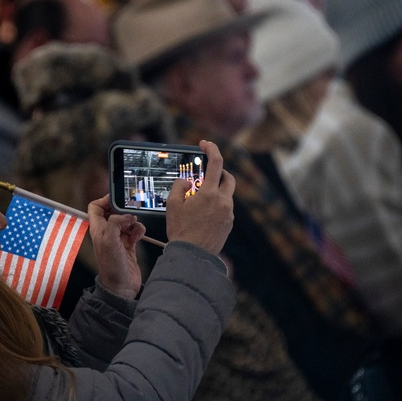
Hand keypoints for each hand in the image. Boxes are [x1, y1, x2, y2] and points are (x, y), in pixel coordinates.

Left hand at [87, 194, 144, 298]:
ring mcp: (118, 238)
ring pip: (127, 220)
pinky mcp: (129, 244)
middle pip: (114, 211)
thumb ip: (115, 222)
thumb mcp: (109, 240)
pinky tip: (137, 238)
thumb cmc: (111, 267)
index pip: (95, 207)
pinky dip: (139, 231)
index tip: (118, 198)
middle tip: (130, 215)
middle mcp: (107, 232)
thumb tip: (125, 215)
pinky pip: (135, 230)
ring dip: (134, 222)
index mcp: (98, 229)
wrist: (121, 286)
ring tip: (134, 230)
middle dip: (124, 211)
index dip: (105, 200)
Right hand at [165, 140, 234, 255]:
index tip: (205, 144)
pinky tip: (204, 215)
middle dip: (219, 172)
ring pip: (226, 195)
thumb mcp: (172, 205)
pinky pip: (225, 209)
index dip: (211, 149)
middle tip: (207, 174)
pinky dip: (217, 205)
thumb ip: (179, 187)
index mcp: (209, 194)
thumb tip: (186, 182)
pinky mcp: (229, 224)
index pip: (216, 162)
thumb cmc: (181, 231)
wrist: (193, 256)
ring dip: (216, 191)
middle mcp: (223, 201)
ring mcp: (228, 213)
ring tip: (200, 199)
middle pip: (228, 177)